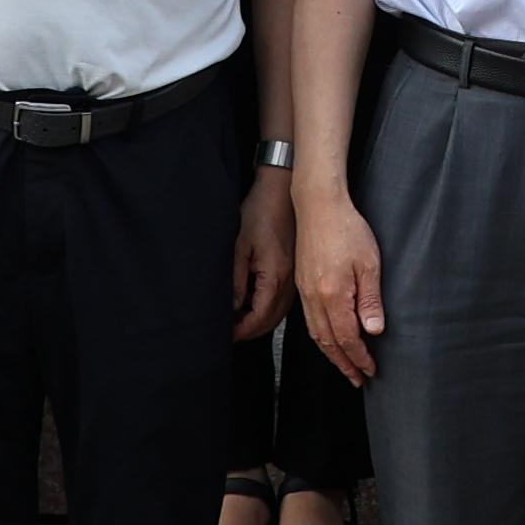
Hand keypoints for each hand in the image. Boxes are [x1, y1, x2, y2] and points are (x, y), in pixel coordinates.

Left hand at [229, 166, 296, 345]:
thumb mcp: (239, 246)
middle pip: (272, 320)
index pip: (260, 317)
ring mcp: (296, 275)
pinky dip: (270, 309)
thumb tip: (234, 308)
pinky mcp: (295, 268)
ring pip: (280, 312)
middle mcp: (290, 280)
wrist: (282, 189)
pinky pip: (284, 299)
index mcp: (275, 276)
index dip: (242, 330)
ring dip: (261, 321)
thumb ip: (237, 281)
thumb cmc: (261, 210)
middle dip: (251, 331)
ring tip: (240, 322)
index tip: (228, 335)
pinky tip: (256, 305)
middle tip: (232, 333)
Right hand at [294, 189, 384, 387]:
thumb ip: (370, 300)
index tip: (371, 370)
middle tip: (357, 380)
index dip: (360, 357)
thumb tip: (374, 331)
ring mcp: (305, 293)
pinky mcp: (302, 285)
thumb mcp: (369, 264)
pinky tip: (329, 340)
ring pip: (317, 335)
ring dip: (331, 354)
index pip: (348, 338)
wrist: (318, 206)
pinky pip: (310, 322)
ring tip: (345, 367)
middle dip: (344, 364)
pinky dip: (321, 338)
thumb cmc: (347, 229)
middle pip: (329, 343)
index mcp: (332, 296)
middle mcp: (314, 299)